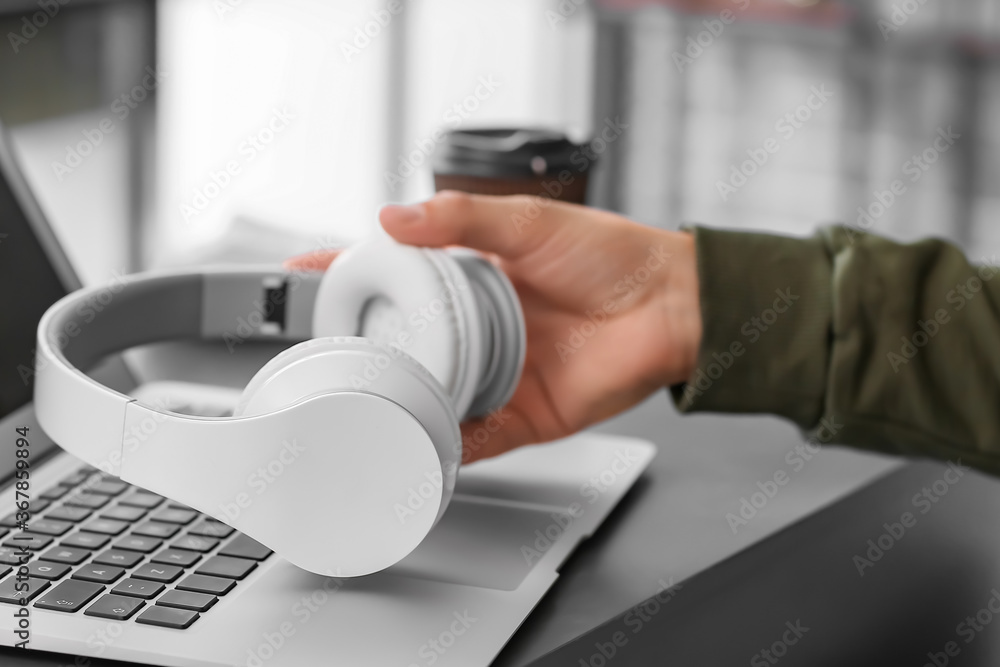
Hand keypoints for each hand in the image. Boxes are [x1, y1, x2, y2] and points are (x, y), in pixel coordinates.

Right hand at [285, 191, 701, 461]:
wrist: (674, 305)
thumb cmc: (614, 256)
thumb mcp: (530, 221)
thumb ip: (461, 218)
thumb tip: (392, 217)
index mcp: (476, 277)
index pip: (398, 276)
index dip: (350, 274)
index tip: (302, 272)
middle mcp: (481, 328)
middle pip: (408, 342)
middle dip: (362, 347)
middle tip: (321, 349)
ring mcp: (500, 373)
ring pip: (434, 393)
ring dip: (398, 399)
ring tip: (356, 400)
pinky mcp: (525, 414)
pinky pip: (475, 437)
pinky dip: (445, 446)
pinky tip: (415, 445)